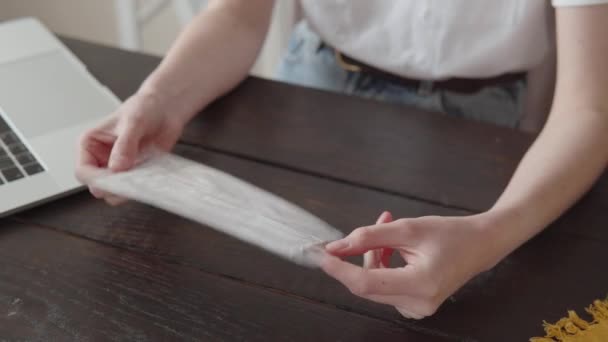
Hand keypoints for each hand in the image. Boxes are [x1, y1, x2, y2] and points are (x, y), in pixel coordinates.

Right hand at [76, 92, 184, 204]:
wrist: (165, 109)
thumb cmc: (144, 108)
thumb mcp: (134, 122)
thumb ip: (125, 144)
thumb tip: (117, 167)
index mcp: (90, 145)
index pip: (83, 172)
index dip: (98, 180)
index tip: (117, 180)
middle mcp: (101, 160)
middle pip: (98, 187)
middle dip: (115, 187)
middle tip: (134, 180)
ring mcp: (118, 169)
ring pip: (115, 193)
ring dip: (130, 188)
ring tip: (145, 174)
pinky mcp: (134, 175)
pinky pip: (134, 190)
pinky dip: (142, 188)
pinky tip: (152, 176)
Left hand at [321, 213, 497, 318]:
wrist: (479, 245)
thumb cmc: (451, 234)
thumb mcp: (408, 228)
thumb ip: (369, 237)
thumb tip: (337, 247)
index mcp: (421, 284)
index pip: (366, 283)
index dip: (339, 269)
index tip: (321, 255)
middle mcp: (418, 304)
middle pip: (367, 284)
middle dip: (360, 255)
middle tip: (368, 228)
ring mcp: (416, 308)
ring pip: (374, 284)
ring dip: (373, 256)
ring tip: (388, 230)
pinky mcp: (413, 305)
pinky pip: (384, 286)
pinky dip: (382, 265)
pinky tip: (394, 248)